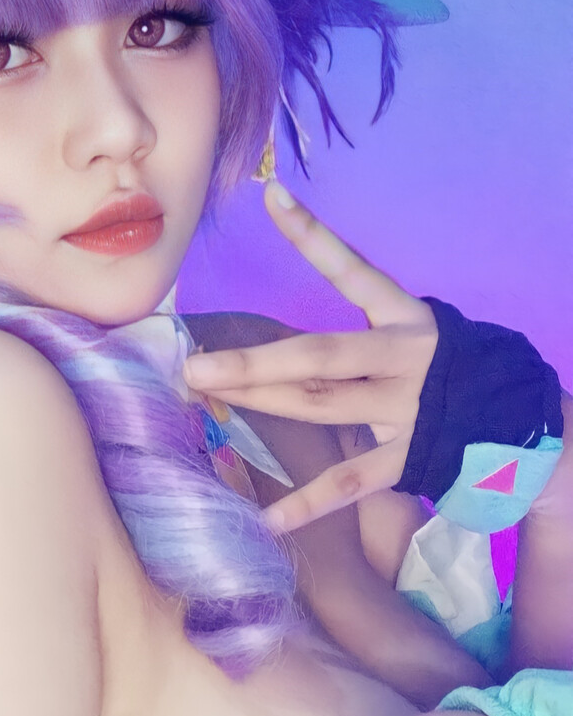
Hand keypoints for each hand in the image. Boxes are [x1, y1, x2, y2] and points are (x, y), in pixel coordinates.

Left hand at [183, 183, 438, 531]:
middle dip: (254, 362)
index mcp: (404, 316)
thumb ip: (352, 336)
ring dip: (261, 403)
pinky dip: (308, 503)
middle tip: (196, 364)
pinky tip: (267, 518)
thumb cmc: (443, 369)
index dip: (312, 236)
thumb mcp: (408, 333)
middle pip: (319, 356)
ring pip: (322, 406)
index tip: (271, 197)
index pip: (352, 269)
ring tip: (208, 397)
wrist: (520, 420)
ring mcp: (407, 407)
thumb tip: (269, 352)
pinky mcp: (411, 456)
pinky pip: (350, 481)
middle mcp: (405, 356)